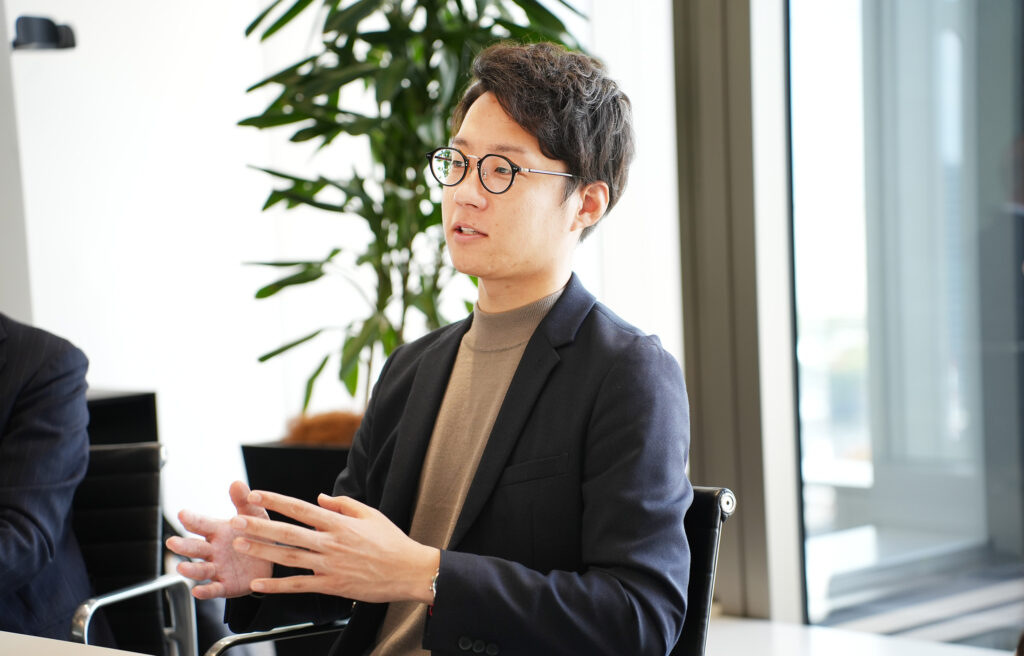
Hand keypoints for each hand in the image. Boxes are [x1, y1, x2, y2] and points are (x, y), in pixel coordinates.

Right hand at [166, 480, 273, 598]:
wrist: (272, 559)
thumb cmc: (258, 534)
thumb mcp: (254, 515)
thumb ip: (243, 501)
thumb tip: (236, 483)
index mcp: (218, 531)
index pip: (202, 524)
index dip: (192, 519)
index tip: (182, 514)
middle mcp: (214, 550)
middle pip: (195, 548)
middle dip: (184, 545)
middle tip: (172, 542)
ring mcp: (218, 568)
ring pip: (201, 569)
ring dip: (191, 569)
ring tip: (182, 567)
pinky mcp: (226, 585)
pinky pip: (214, 589)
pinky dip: (205, 591)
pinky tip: (198, 591)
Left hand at [230, 490, 439, 603]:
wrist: (409, 570)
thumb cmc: (392, 541)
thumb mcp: (371, 514)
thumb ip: (343, 504)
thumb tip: (318, 498)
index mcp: (339, 523)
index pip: (300, 508)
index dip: (276, 501)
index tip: (255, 495)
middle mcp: (331, 542)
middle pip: (288, 532)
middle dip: (259, 525)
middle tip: (237, 520)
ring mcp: (330, 565)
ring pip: (289, 557)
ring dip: (262, 551)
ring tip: (240, 545)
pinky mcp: (333, 586)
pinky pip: (300, 586)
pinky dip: (278, 585)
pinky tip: (259, 585)